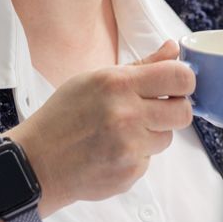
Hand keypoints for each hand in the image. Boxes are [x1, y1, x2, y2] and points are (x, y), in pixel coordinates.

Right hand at [5, 40, 194, 217]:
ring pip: (167, 137)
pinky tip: (111, 151)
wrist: (37, 162)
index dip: (185, 80)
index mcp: (118, 84)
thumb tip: (174, 49)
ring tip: (122, 132)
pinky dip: (136, 156)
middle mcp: (126, 115)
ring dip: (152, 134)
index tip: (176, 85)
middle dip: (175, 110)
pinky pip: (149, 160)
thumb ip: (141, 66)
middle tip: (155, 110)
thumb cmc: (64, 116)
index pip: (179, 77)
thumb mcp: (96, 79)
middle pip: (184, 112)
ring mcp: (129, 147)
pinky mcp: (130, 172)